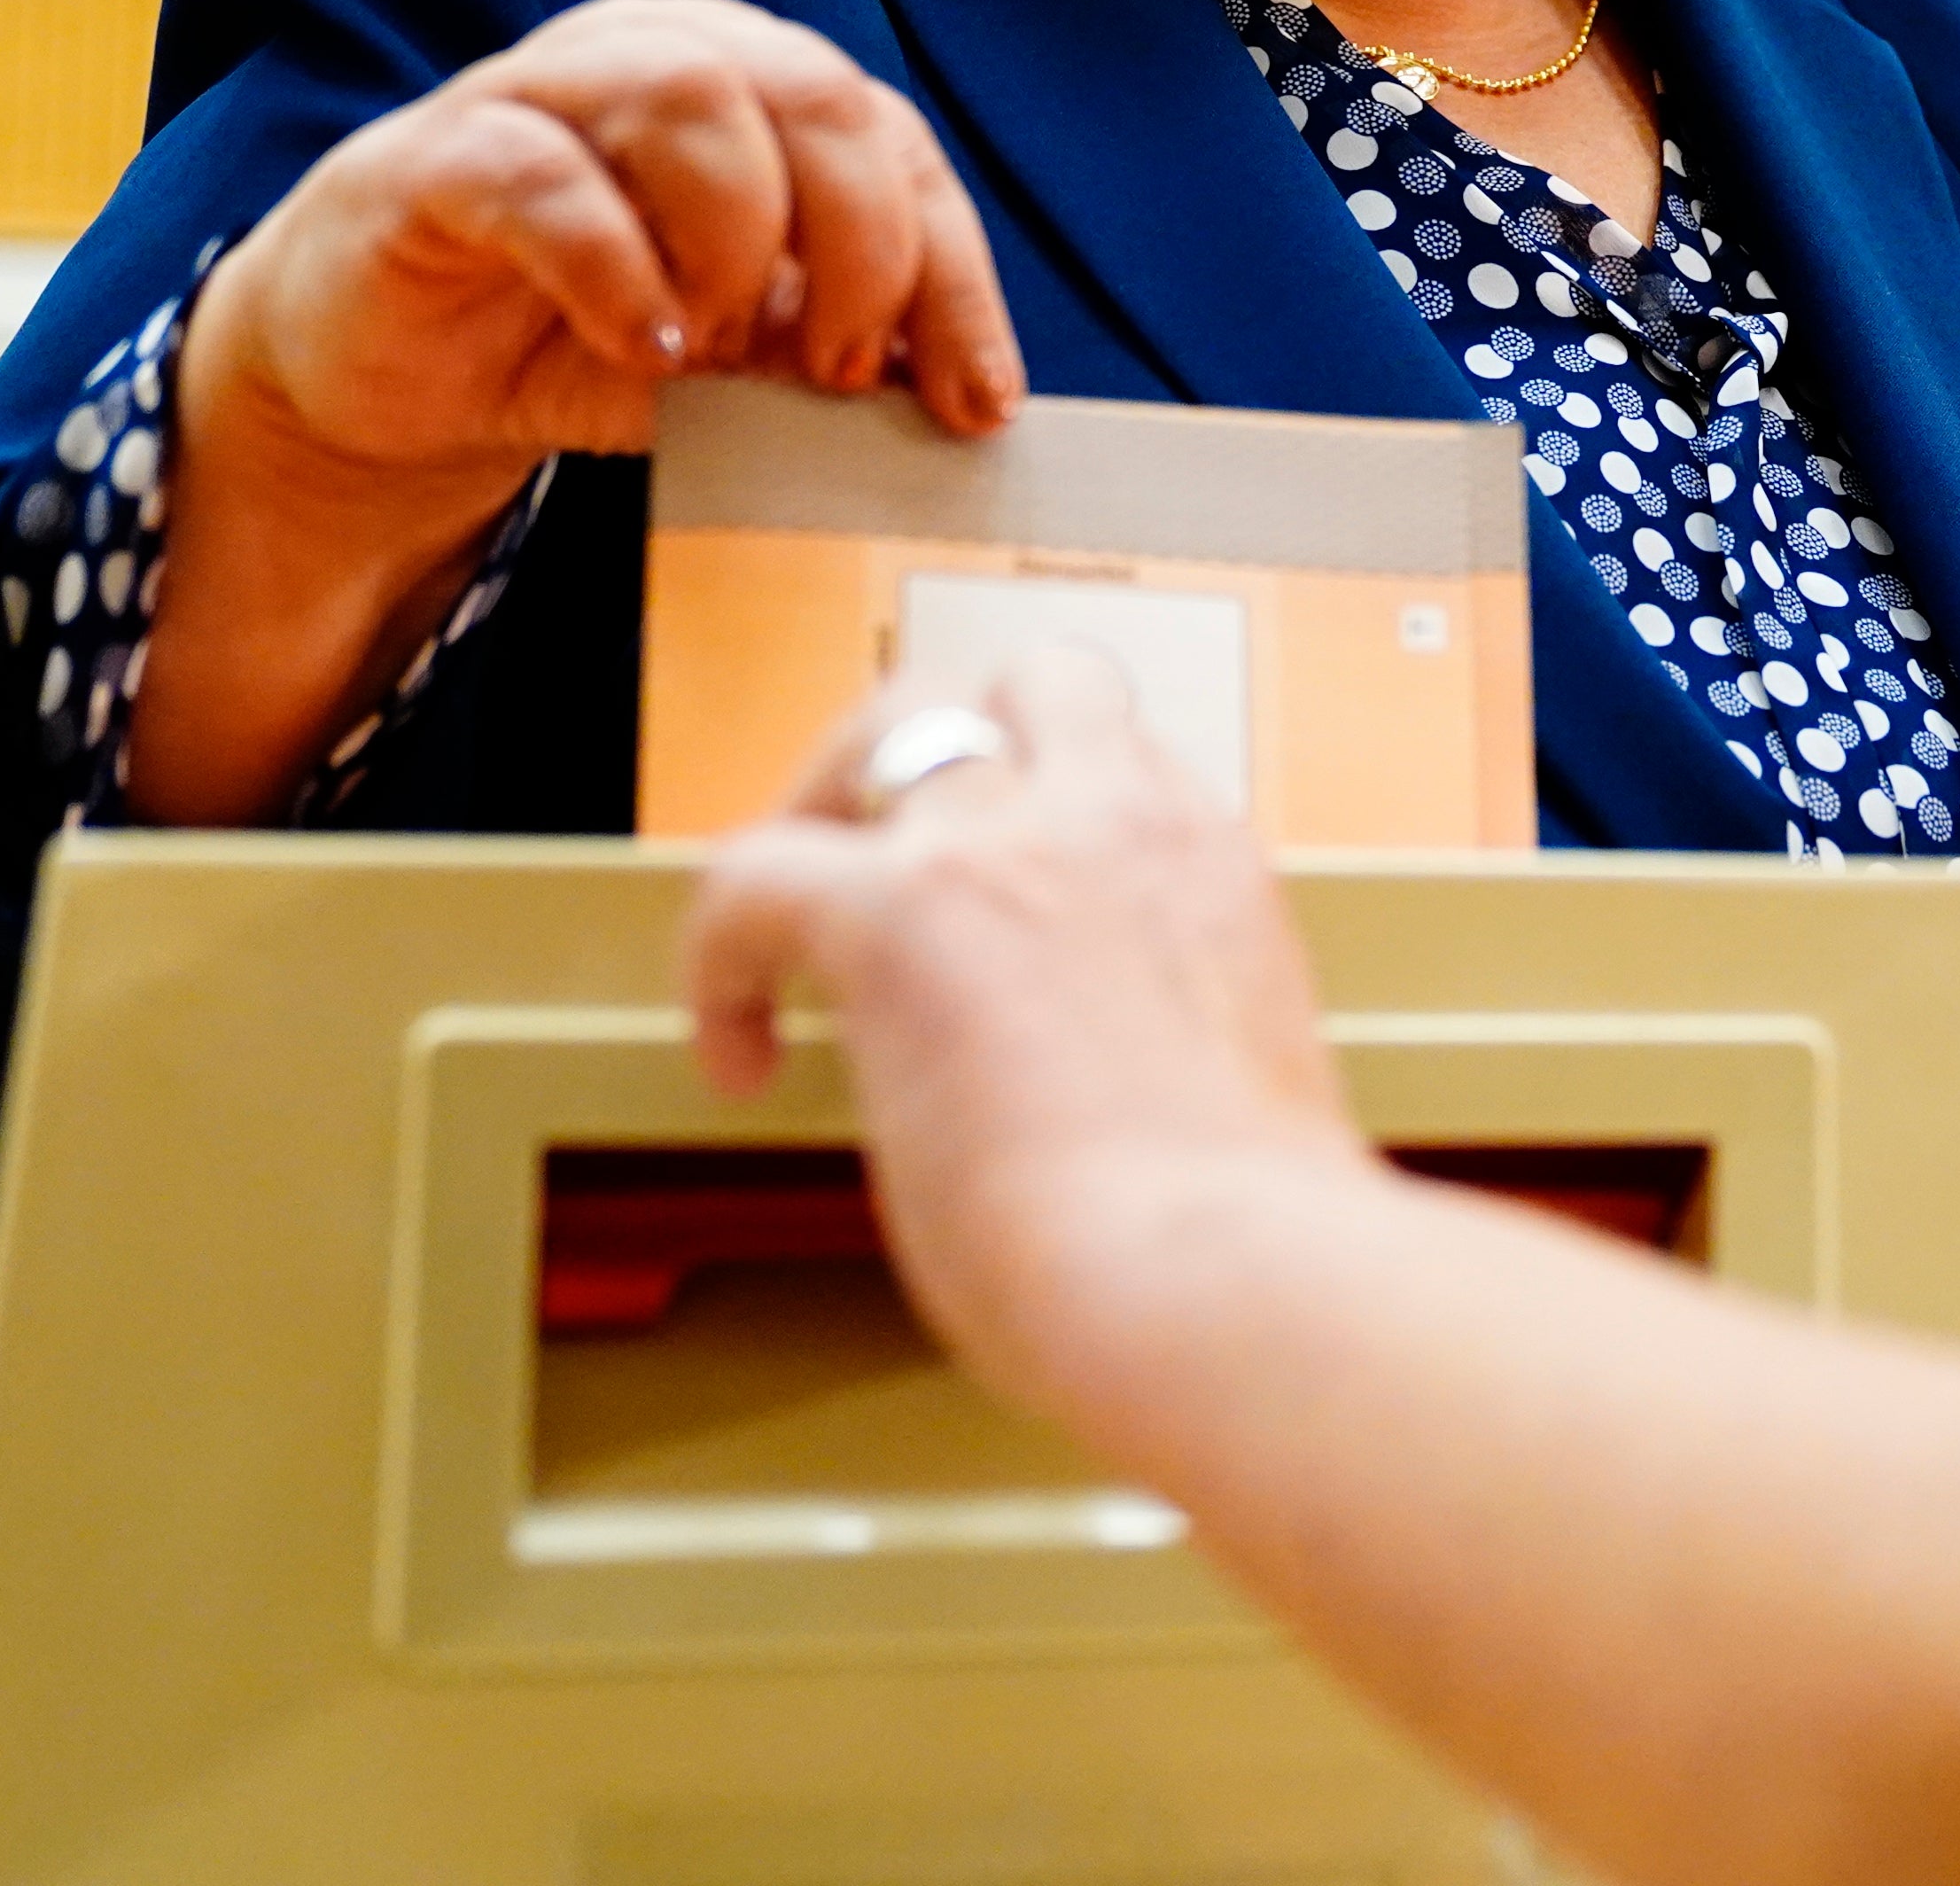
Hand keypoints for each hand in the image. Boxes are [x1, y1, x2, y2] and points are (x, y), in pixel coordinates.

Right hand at [135, 0, 1027, 821]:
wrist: (384, 378)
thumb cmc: (575, 338)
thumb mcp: (728, 355)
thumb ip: (821, 347)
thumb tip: (946, 388)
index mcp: (750, 80)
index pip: (894, 140)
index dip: (951, 269)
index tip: (977, 399)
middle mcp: (655, 53)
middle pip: (816, 91)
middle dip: (863, 244)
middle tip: (841, 371)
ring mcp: (537, 90)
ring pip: (693, 96)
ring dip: (740, 239)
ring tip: (720, 349)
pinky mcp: (435, 157)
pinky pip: (546, 176)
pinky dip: (618, 267)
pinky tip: (640, 348)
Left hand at [683, 644, 1366, 1436]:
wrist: (1222, 1274)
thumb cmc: (1238, 1250)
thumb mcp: (1224, 1101)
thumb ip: (1148, 1055)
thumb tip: (1076, 1119)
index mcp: (1213, 876)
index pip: (1122, 771)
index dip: (1047, 821)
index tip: (1008, 922)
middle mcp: (1125, 826)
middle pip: (1029, 685)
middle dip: (945, 750)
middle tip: (878, 853)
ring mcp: (1016, 848)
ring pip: (903, 715)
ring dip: (838, 793)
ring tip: (788, 913)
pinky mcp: (902, 914)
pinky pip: (754, 875)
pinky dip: (721, 957)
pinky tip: (733, 1055)